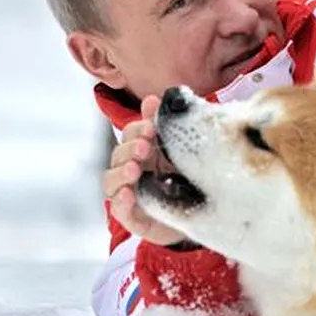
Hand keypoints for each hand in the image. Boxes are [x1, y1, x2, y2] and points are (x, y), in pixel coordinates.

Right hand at [103, 95, 187, 246]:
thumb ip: (165, 125)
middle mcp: (131, 170)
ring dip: (121, 173)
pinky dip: (121, 202)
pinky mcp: (133, 217)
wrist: (203, 214)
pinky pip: (120, 210)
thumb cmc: (188, 178)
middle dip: (129, 149)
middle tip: (145, 146)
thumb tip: (153, 98)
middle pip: (119, 155)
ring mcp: (129, 194)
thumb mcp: (181, 150)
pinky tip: (129, 194)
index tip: (150, 127)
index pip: (130, 134)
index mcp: (143, 151)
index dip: (136, 129)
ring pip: (111, 181)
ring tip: (135, 169)